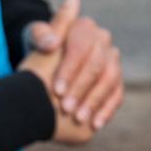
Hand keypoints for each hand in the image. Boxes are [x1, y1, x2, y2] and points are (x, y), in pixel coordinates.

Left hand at [26, 0, 124, 131]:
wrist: (46, 65)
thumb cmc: (39, 50)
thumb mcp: (33, 40)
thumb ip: (40, 37)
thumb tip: (53, 43)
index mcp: (84, 27)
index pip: (81, 47)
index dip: (70, 69)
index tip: (57, 90)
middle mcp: (103, 40)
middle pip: (97, 65)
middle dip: (81, 88)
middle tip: (66, 108)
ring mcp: (112, 60)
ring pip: (109, 80)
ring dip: (94, 101)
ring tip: (78, 118)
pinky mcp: (116, 79)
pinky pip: (117, 95)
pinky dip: (106, 110)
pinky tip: (94, 124)